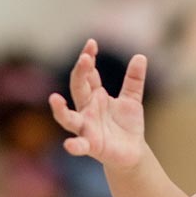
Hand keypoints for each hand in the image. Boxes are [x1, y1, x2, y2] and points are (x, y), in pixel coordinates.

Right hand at [49, 39, 147, 168]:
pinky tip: (69, 145)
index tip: (92, 44)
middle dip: (80, 73)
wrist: (132, 152)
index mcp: (95, 96)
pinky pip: (80, 145)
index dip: (88, 59)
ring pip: (68, 118)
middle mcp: (86, 110)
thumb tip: (141, 56)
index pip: (87, 74)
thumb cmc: (127, 125)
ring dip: (60, 110)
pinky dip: (74, 145)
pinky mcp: (91, 146)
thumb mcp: (132, 99)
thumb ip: (134, 80)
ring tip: (54, 99)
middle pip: (78, 88)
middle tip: (85, 58)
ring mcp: (86, 128)